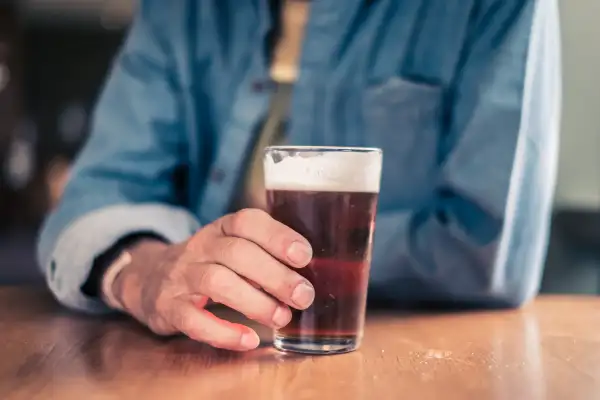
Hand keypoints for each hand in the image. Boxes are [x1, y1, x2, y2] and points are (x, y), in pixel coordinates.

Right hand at [105, 209, 314, 350]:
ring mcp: (182, 275)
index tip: (304, 255)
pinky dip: (223, 332)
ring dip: (254, 302)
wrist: (150, 279)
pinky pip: (193, 319)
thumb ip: (262, 255)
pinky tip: (247, 339)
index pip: (247, 222)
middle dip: (275, 275)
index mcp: (220, 229)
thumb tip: (307, 276)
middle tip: (303, 296)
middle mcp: (200, 247)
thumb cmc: (208, 263)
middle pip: (237, 253)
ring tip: (282, 318)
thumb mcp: (230, 247)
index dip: (277, 236)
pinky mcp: (169, 306)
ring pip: (217, 282)